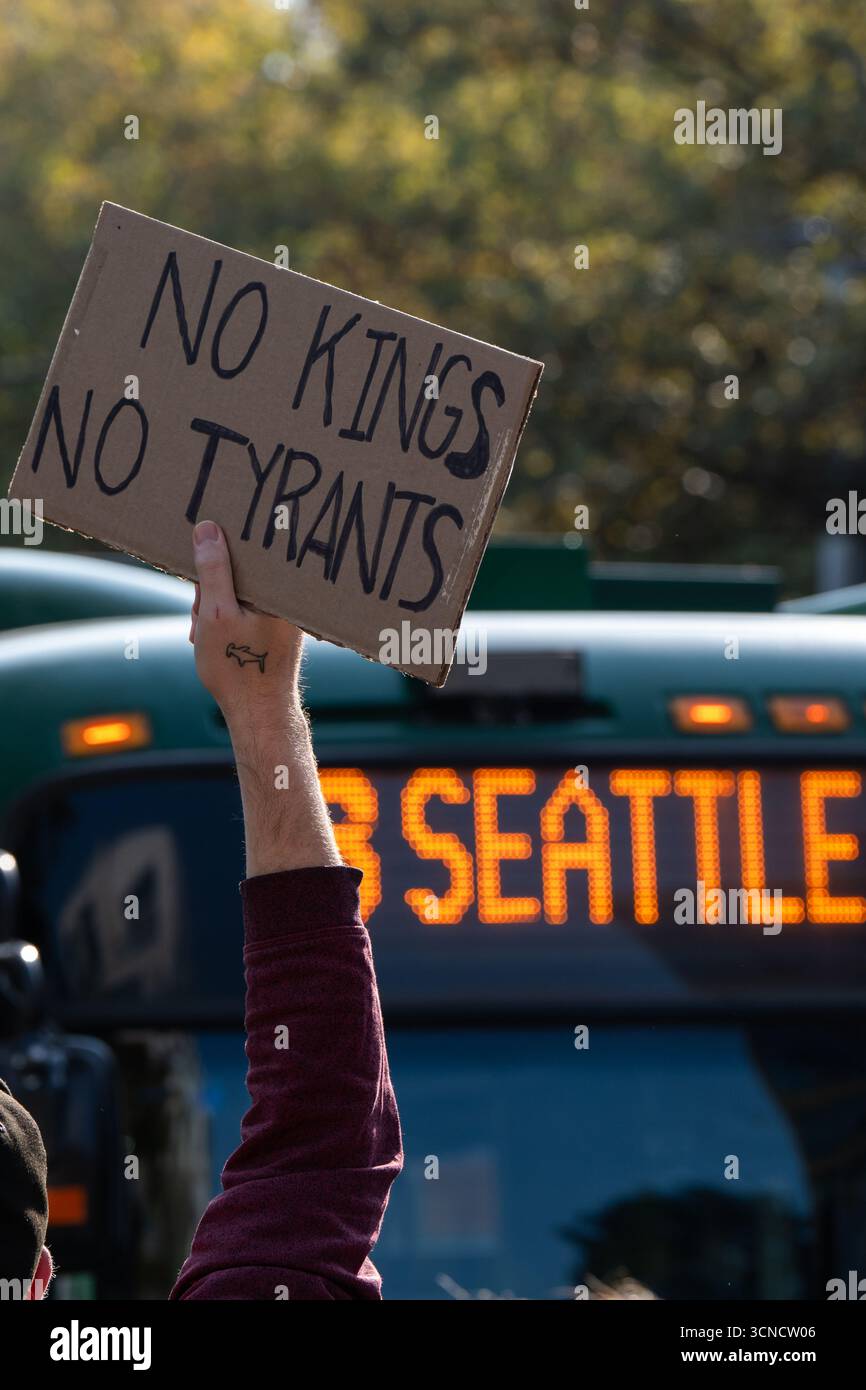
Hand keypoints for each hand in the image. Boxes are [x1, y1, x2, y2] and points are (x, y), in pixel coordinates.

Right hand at [189, 521, 303, 722]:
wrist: (259, 714)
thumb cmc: (238, 668)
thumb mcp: (215, 614)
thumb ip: (213, 571)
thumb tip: (208, 529)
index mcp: (279, 591)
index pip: (245, 555)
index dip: (217, 561)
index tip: (203, 574)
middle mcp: (286, 600)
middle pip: (238, 576)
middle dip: (211, 594)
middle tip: (201, 620)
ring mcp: (282, 616)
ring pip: (236, 597)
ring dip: (214, 611)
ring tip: (206, 636)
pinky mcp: (276, 631)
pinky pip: (244, 614)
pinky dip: (225, 624)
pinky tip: (216, 643)